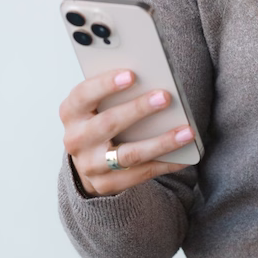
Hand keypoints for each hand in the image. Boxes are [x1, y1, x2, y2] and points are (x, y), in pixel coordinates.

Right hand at [59, 69, 195, 196]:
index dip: (106, 84)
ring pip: (129, 154)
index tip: (131, 74)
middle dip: (138, 109)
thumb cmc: (99, 117)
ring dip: (161, 142)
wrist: (88, 157)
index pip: (84, 94)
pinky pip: (141, 173)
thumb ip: (113, 89)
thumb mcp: (96, 101)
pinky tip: (185, 155)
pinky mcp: (107, 183)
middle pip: (108, 123)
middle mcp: (76, 139)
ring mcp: (90, 165)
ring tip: (186, 132)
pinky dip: (166, 163)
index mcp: (71, 111)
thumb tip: (150, 74)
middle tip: (165, 97)